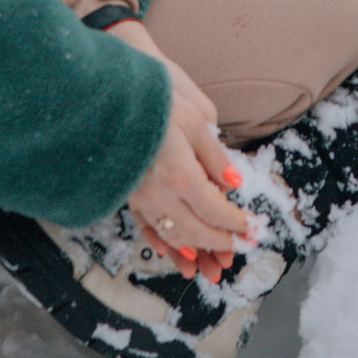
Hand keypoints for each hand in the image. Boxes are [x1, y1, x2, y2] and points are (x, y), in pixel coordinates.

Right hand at [109, 22, 247, 280]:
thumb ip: (217, 158)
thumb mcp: (196, 121)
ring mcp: (140, 198)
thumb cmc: (154, 104)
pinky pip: (148, 228)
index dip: (236, 224)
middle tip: (238, 247)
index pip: (217, 212)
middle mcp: (160, 194)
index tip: (251, 229)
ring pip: (172, 235)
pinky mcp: (126, 195)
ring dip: (195, 249)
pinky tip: (175, 250)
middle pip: (196, 231)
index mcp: (182, 176)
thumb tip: (235, 185)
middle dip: (220, 243)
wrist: (106, 100)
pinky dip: (165, 242)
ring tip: (214, 257)